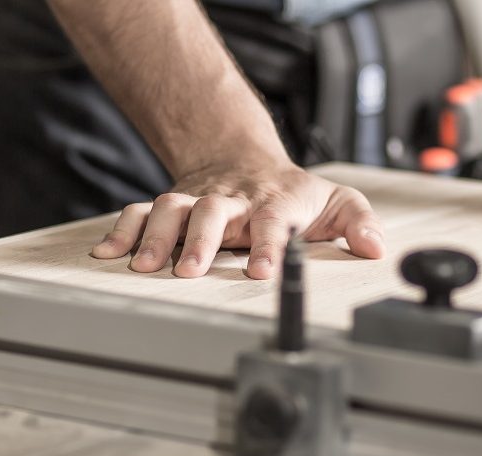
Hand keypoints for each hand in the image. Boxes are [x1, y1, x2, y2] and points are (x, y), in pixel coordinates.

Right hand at [91, 162, 385, 278]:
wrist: (243, 158)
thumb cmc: (292, 192)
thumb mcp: (335, 201)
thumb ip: (358, 222)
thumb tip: (375, 247)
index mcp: (275, 201)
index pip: (274, 220)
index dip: (269, 245)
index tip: (260, 271)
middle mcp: (233, 199)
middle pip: (213, 212)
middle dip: (200, 240)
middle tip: (187, 270)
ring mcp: (198, 199)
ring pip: (171, 209)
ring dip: (155, 235)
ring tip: (142, 266)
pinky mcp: (172, 204)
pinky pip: (141, 211)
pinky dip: (121, 230)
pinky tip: (106, 253)